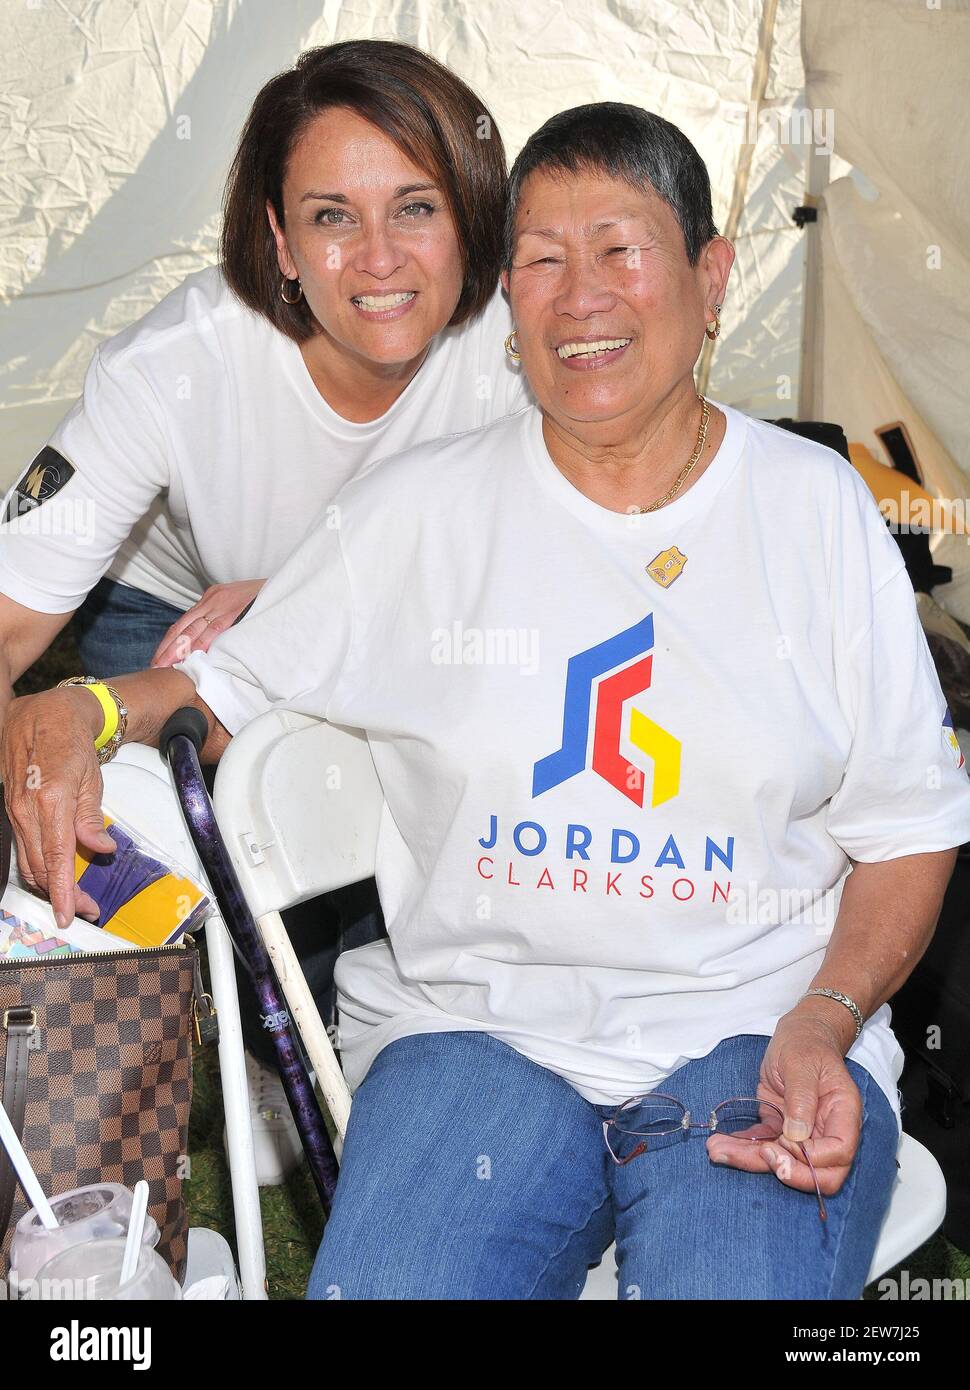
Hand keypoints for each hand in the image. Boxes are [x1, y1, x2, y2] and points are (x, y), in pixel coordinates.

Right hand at [0, 686, 116, 926]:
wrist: (43, 715)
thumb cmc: (73, 743)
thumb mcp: (92, 778)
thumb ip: (91, 818)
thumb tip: (101, 849)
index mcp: (51, 800)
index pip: (56, 858)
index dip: (64, 891)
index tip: (71, 915)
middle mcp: (26, 809)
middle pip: (40, 867)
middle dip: (62, 894)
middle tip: (86, 908)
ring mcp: (13, 810)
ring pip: (27, 861)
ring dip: (49, 884)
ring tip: (75, 897)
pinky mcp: (10, 810)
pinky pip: (23, 846)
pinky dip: (38, 865)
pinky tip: (56, 873)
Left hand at [149, 579, 265, 666]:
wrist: (285, 585)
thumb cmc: (265, 598)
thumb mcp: (239, 604)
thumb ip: (224, 618)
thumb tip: (212, 640)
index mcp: (211, 598)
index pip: (184, 623)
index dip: (169, 642)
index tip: (159, 658)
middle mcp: (212, 600)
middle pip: (182, 628)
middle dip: (167, 649)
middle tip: (155, 666)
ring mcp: (222, 604)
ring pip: (193, 630)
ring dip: (178, 650)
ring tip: (167, 666)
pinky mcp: (235, 610)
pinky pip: (214, 630)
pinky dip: (202, 644)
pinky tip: (193, 657)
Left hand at [706, 1012, 861, 1199]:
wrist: (798, 1035)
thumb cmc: (805, 1044)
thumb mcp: (801, 1063)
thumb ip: (801, 1097)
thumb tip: (797, 1136)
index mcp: (842, 1113)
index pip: (839, 1153)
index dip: (812, 1159)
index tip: (782, 1146)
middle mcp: (826, 1130)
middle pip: (817, 1172)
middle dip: (786, 1172)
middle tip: (757, 1155)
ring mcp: (803, 1133)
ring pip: (783, 1162)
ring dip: (750, 1161)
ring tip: (716, 1151)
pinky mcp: (780, 1128)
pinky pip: (763, 1146)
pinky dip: (742, 1149)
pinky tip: (721, 1144)